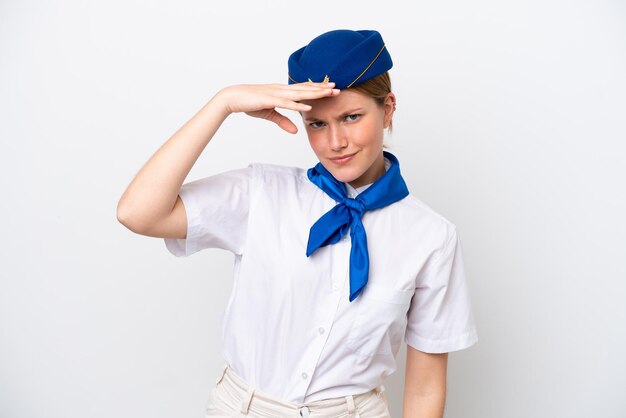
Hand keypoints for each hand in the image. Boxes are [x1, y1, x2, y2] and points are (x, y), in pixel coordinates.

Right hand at [215, 82, 339, 133]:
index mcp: (282, 91)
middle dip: (322, 88)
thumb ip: (283, 121)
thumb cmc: (249, 102)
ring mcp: (276, 93)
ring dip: (315, 93)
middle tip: (338, 87)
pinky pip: (287, 103)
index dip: (317, 88)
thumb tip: (295, 132)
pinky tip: (308, 105)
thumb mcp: (269, 113)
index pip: (303, 88)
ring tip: (329, 92)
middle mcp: (282, 89)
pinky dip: (298, 104)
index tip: (331, 88)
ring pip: (300, 93)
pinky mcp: (270, 100)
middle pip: (306, 88)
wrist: (233, 97)